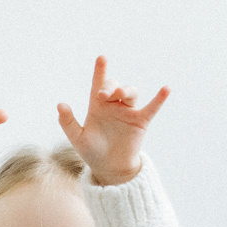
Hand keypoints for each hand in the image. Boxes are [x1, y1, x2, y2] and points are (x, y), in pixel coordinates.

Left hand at [56, 55, 169, 185]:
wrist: (109, 168)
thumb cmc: (92, 151)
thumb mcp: (78, 138)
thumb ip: (68, 122)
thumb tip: (60, 104)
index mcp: (97, 106)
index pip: (98, 84)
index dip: (100, 71)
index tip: (101, 58)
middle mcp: (113, 105)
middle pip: (114, 86)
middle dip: (110, 86)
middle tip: (104, 95)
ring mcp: (128, 111)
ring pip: (130, 93)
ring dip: (126, 90)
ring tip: (119, 94)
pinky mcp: (140, 121)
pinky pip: (152, 107)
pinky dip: (159, 98)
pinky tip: (166, 89)